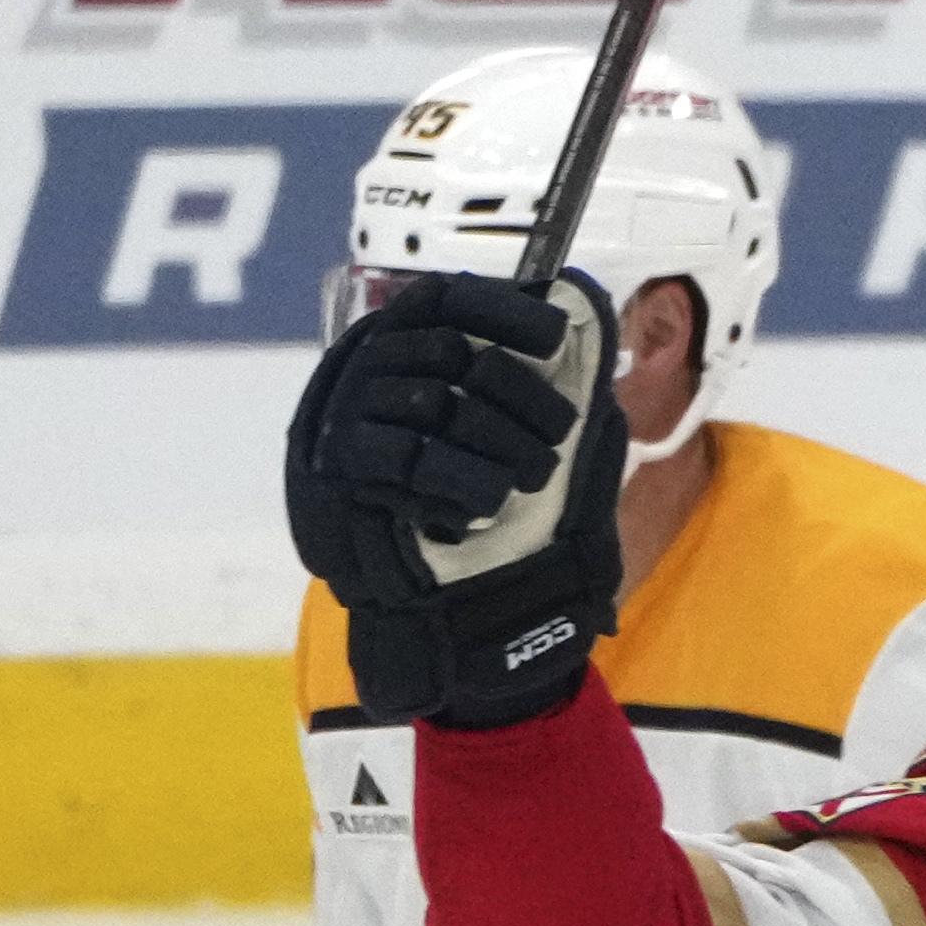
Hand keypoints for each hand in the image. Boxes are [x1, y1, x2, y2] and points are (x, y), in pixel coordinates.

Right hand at [284, 274, 625, 728]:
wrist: (452, 625)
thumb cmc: (502, 538)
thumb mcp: (527, 456)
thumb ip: (545, 395)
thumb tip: (588, 326)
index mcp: (405, 357)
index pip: (443, 299)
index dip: (500, 307)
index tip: (557, 332)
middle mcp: (363, 377)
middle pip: (450, 353)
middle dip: (520, 393)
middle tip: (557, 434)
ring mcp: (343, 425)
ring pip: (433, 404)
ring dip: (499, 442)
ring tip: (530, 478)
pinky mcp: (336, 478)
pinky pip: (406, 460)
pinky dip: (459, 481)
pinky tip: (483, 509)